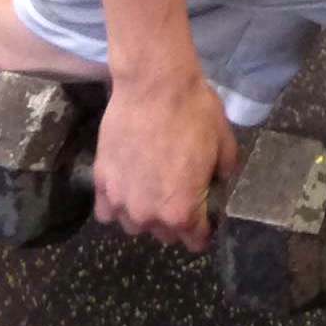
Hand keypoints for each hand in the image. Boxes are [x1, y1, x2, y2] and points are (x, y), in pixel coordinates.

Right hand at [92, 71, 238, 251]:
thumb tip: (217, 183)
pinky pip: (107, 210)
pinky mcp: (100, 182)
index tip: (206, 219)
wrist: (154, 85)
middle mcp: (147, 215)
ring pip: (135, 225)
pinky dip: (117, 204)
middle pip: (165, 234)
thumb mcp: (225, 144)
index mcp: (181, 211)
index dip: (204, 230)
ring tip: (153, 190)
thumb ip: (223, 175)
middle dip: (176, 220)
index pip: (195, 240)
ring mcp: (120, 200)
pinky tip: (128, 187)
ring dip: (145, 214)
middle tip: (182, 194)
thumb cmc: (194, 113)